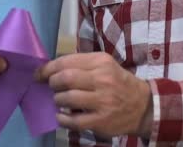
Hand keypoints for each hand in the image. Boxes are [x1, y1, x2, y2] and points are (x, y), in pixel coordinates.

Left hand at [37, 53, 151, 137]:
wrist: (143, 106)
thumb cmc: (118, 82)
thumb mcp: (105, 65)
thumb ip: (82, 65)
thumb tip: (51, 69)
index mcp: (101, 62)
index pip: (67, 61)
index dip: (48, 68)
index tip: (39, 74)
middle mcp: (102, 79)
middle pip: (66, 78)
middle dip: (52, 83)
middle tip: (51, 86)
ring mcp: (102, 101)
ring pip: (68, 98)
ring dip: (57, 99)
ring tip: (59, 100)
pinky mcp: (101, 120)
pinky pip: (74, 121)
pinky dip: (62, 118)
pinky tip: (61, 116)